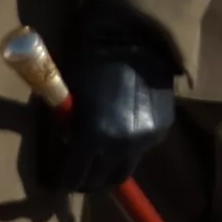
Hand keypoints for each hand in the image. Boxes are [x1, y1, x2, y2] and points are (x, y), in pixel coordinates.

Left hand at [58, 2, 178, 193]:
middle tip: (78, 177)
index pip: (74, 175)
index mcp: (92, 137)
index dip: (65, 180)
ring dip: (108, 173)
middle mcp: (120, 146)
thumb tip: (68, 142)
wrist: (134, 39)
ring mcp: (144, 140)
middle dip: (86, 181)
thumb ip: (70, 125)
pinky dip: (128, 149)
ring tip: (99, 166)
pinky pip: (140, 150)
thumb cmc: (91, 62)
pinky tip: (121, 135)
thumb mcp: (71, 96)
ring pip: (122, 171)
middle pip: (99, 181)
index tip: (60, 181)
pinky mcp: (161, 130)